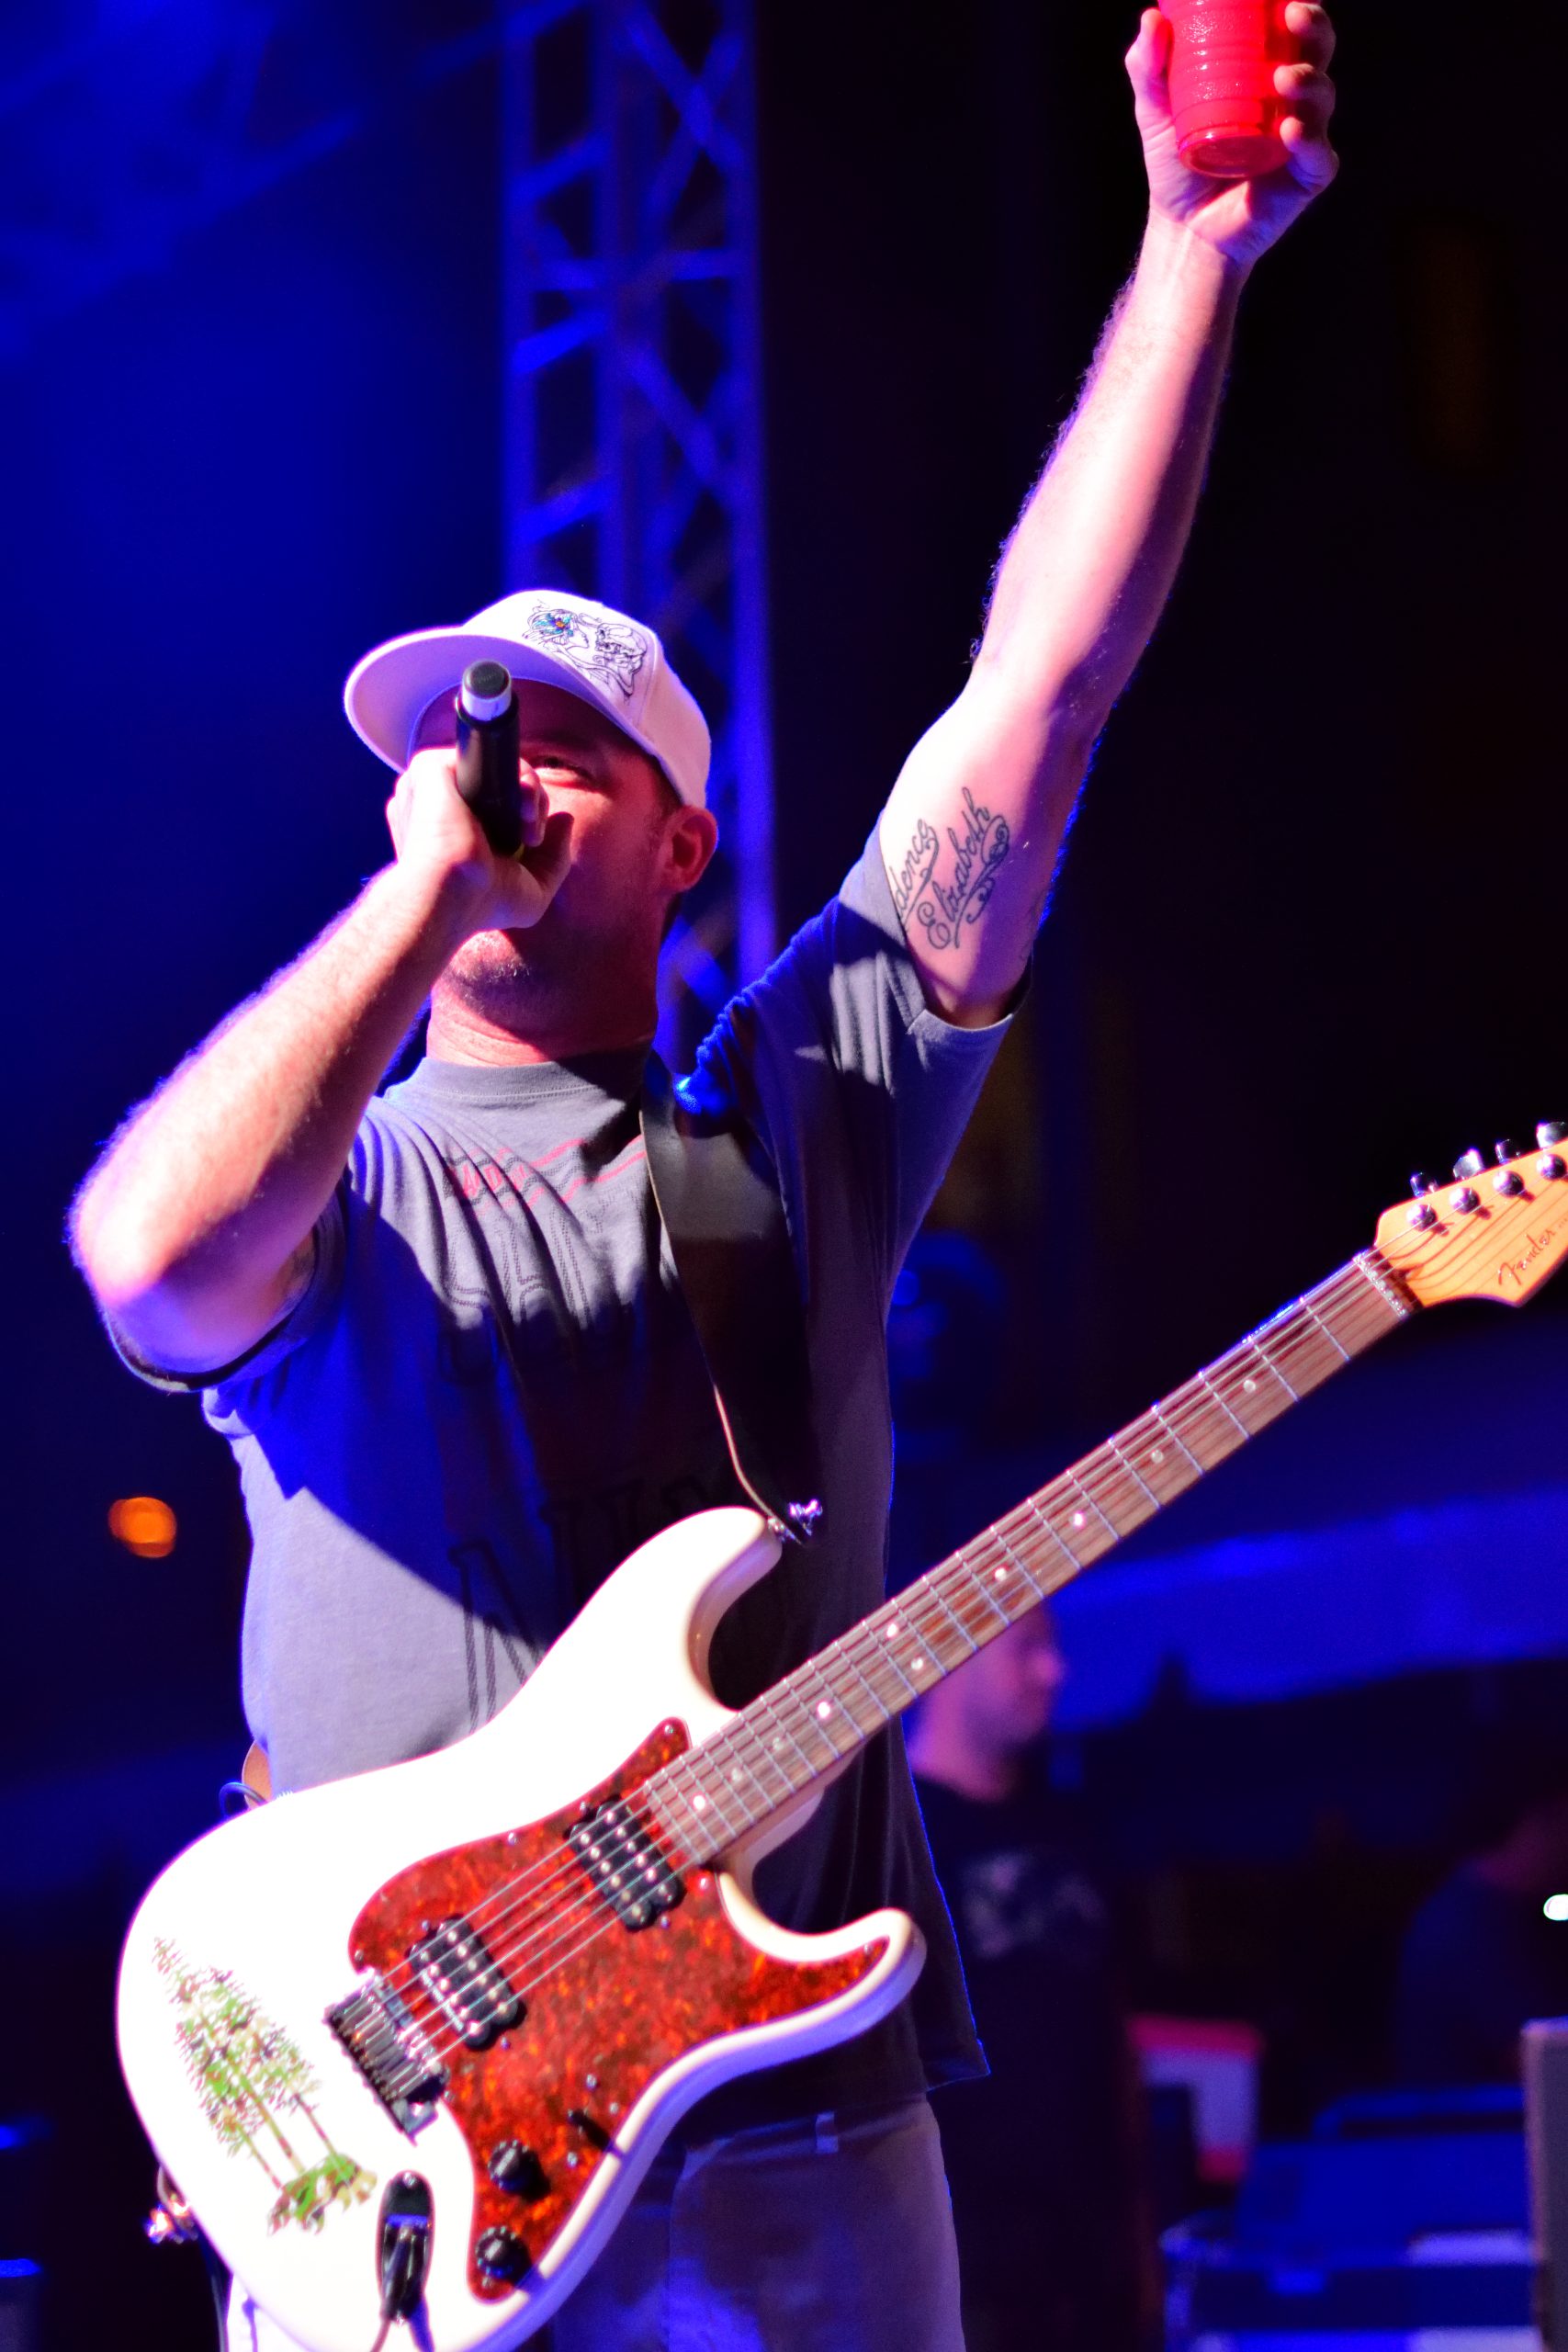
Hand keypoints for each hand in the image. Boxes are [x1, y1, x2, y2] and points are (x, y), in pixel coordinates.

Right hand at [384, 747, 574, 938]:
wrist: (451, 896)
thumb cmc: (481, 905)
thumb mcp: (532, 891)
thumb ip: (554, 857)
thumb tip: (565, 819)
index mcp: (457, 829)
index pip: (502, 802)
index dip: (527, 815)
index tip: (532, 841)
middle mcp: (442, 804)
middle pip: (504, 781)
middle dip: (533, 803)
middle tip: (532, 837)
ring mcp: (434, 785)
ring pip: (498, 765)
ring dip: (528, 789)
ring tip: (527, 827)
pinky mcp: (430, 767)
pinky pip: (483, 748)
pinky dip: (514, 772)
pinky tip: (519, 807)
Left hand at [1127, 2, 1337, 269]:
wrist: (1183, 228)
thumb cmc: (1177, 163)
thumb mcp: (1156, 110)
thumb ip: (1148, 67)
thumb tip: (1151, 19)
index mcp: (1267, 71)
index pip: (1292, 28)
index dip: (1299, 6)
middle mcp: (1293, 99)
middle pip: (1317, 52)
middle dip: (1314, 28)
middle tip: (1293, 17)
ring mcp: (1303, 137)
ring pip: (1322, 98)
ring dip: (1309, 82)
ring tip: (1284, 78)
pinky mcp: (1306, 178)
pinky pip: (1317, 154)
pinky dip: (1308, 139)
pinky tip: (1291, 127)